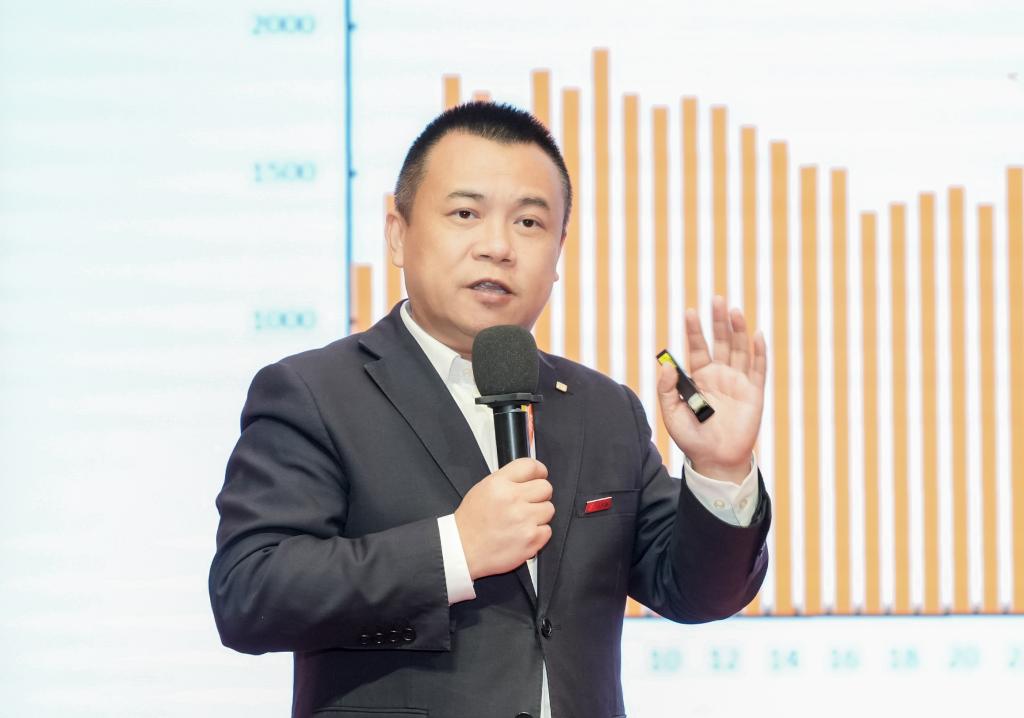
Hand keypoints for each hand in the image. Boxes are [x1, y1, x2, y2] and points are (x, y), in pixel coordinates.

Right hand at [454, 457, 553, 579]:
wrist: (462, 550)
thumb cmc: (471, 522)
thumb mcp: (482, 489)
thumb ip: (507, 480)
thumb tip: (529, 476)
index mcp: (499, 484)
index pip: (531, 466)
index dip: (539, 471)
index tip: (540, 476)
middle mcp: (513, 499)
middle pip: (546, 487)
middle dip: (539, 495)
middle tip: (528, 503)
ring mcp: (523, 520)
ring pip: (549, 509)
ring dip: (539, 515)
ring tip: (522, 521)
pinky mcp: (531, 540)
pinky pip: (547, 530)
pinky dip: (538, 533)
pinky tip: (523, 534)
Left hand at [656, 296, 766, 483]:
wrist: (715, 460)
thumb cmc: (692, 437)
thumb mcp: (671, 414)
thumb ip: (666, 389)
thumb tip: (666, 363)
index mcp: (699, 377)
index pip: (697, 347)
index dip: (694, 330)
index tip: (689, 312)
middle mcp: (719, 374)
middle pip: (720, 342)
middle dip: (718, 321)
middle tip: (717, 299)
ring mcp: (738, 382)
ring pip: (739, 349)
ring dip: (738, 330)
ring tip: (734, 310)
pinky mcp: (754, 393)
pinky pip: (758, 369)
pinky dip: (759, 352)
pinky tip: (757, 335)